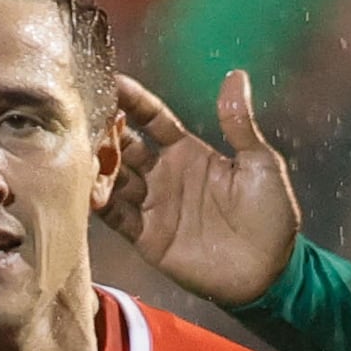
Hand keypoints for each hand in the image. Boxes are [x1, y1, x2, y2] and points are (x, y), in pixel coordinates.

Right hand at [102, 69, 302, 306]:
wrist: (269, 273)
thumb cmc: (271, 217)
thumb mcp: (260, 163)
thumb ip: (239, 124)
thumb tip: (235, 76)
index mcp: (189, 152)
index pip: (152, 118)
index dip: (133, 100)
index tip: (113, 80)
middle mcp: (165, 174)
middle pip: (125, 145)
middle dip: (105, 129)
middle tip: (85, 113)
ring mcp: (154, 205)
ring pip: (114, 177)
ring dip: (97, 163)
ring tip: (78, 147)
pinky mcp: (148, 237)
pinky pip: (117, 215)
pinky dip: (100, 202)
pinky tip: (87, 188)